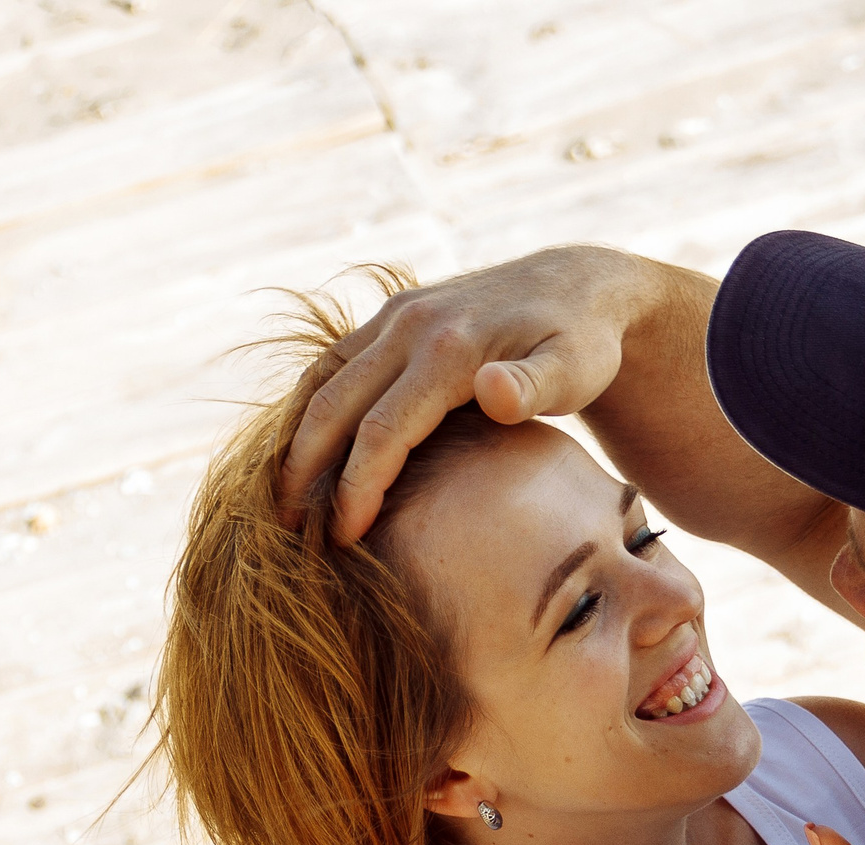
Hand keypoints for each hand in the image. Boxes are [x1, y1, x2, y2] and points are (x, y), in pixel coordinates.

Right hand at [279, 245, 661, 541]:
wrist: (579, 285)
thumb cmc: (584, 344)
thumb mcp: (576, 368)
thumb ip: (534, 386)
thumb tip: (493, 391)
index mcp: (448, 350)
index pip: (381, 432)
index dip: (356, 489)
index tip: (343, 538)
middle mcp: (410, 326)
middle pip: (334, 406)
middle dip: (304, 471)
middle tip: (286, 529)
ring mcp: (395, 317)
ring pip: (322, 380)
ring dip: (294, 437)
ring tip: (281, 496)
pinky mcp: (392, 317)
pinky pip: (334, 364)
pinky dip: (309, 406)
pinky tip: (301, 449)